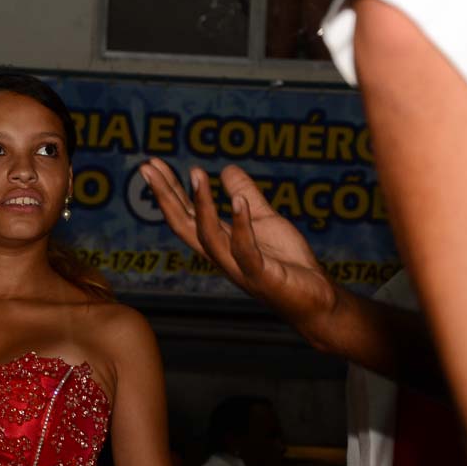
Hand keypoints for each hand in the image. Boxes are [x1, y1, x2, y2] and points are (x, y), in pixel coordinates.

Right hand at [139, 158, 338, 331]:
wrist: (318, 301)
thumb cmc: (289, 265)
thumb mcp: (267, 221)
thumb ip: (247, 195)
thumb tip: (227, 168)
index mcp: (219, 243)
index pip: (186, 215)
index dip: (168, 190)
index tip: (152, 165)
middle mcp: (221, 256)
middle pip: (184, 225)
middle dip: (166, 196)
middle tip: (148, 168)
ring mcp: (239, 268)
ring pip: (209, 237)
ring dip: (201, 205)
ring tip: (196, 173)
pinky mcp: (262, 277)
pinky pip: (246, 251)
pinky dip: (242, 227)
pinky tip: (238, 202)